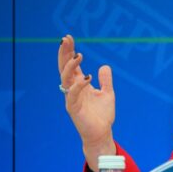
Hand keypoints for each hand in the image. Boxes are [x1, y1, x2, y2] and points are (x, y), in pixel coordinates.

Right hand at [58, 35, 115, 169]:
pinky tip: (87, 78)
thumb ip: (105, 80)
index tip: (69, 38)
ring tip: (79, 56)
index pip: (72, 65)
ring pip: (65, 79)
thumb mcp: (108, 94)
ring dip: (70, 66)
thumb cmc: (102, 115)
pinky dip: (78, 86)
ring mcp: (71, 98)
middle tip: (66, 39)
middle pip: (64, 68)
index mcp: (80, 84)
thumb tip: (104, 66)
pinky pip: (72, 95)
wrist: (102, 133)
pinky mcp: (73, 109)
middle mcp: (73, 89)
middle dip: (64, 53)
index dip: (69, 51)